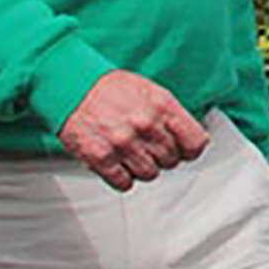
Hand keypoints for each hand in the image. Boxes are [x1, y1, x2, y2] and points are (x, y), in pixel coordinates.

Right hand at [59, 70, 210, 188]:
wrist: (73, 86)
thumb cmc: (110, 88)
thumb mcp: (151, 91)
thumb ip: (170, 114)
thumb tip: (186, 135)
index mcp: (163, 106)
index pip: (195, 142)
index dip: (190, 149)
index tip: (184, 149)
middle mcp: (146, 125)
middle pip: (172, 161)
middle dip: (162, 156)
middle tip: (148, 146)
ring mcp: (124, 143)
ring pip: (150, 174)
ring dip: (142, 167)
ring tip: (132, 153)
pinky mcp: (101, 158)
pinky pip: (124, 183)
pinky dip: (122, 177)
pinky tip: (118, 163)